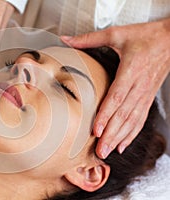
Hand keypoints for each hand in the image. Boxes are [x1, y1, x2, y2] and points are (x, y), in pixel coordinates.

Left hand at [61, 18, 169, 158]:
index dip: (106, 115)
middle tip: (100, 150)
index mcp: (131, 71)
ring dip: (120, 137)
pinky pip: (141, 118)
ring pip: (133, 120)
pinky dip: (132, 133)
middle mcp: (139, 86)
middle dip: (111, 134)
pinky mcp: (148, 97)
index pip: (117, 97)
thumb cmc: (146, 36)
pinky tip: (123, 144)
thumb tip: (67, 39)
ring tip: (108, 151)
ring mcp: (145, 93)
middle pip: (124, 114)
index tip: (96, 130)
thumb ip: (90, 38)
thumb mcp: (117, 34)